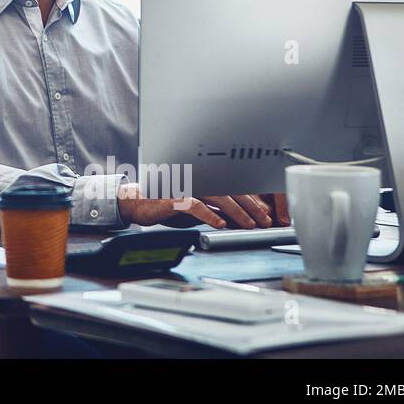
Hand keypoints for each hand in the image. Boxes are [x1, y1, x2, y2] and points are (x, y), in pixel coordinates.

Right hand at [118, 185, 290, 229]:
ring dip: (237, 211)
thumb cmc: (167, 204)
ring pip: (218, 195)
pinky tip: (220, 223)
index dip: (253, 200)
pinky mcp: (173, 197)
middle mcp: (198, 178)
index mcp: (205, 179)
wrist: (138, 203)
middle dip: (252, 206)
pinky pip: (195, 204)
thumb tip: (241, 219)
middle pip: (232, 189)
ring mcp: (186, 186)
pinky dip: (209, 214)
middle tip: (265, 221)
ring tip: (249, 224)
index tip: (266, 214)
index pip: (235, 187)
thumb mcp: (197, 208)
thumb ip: (216, 209)